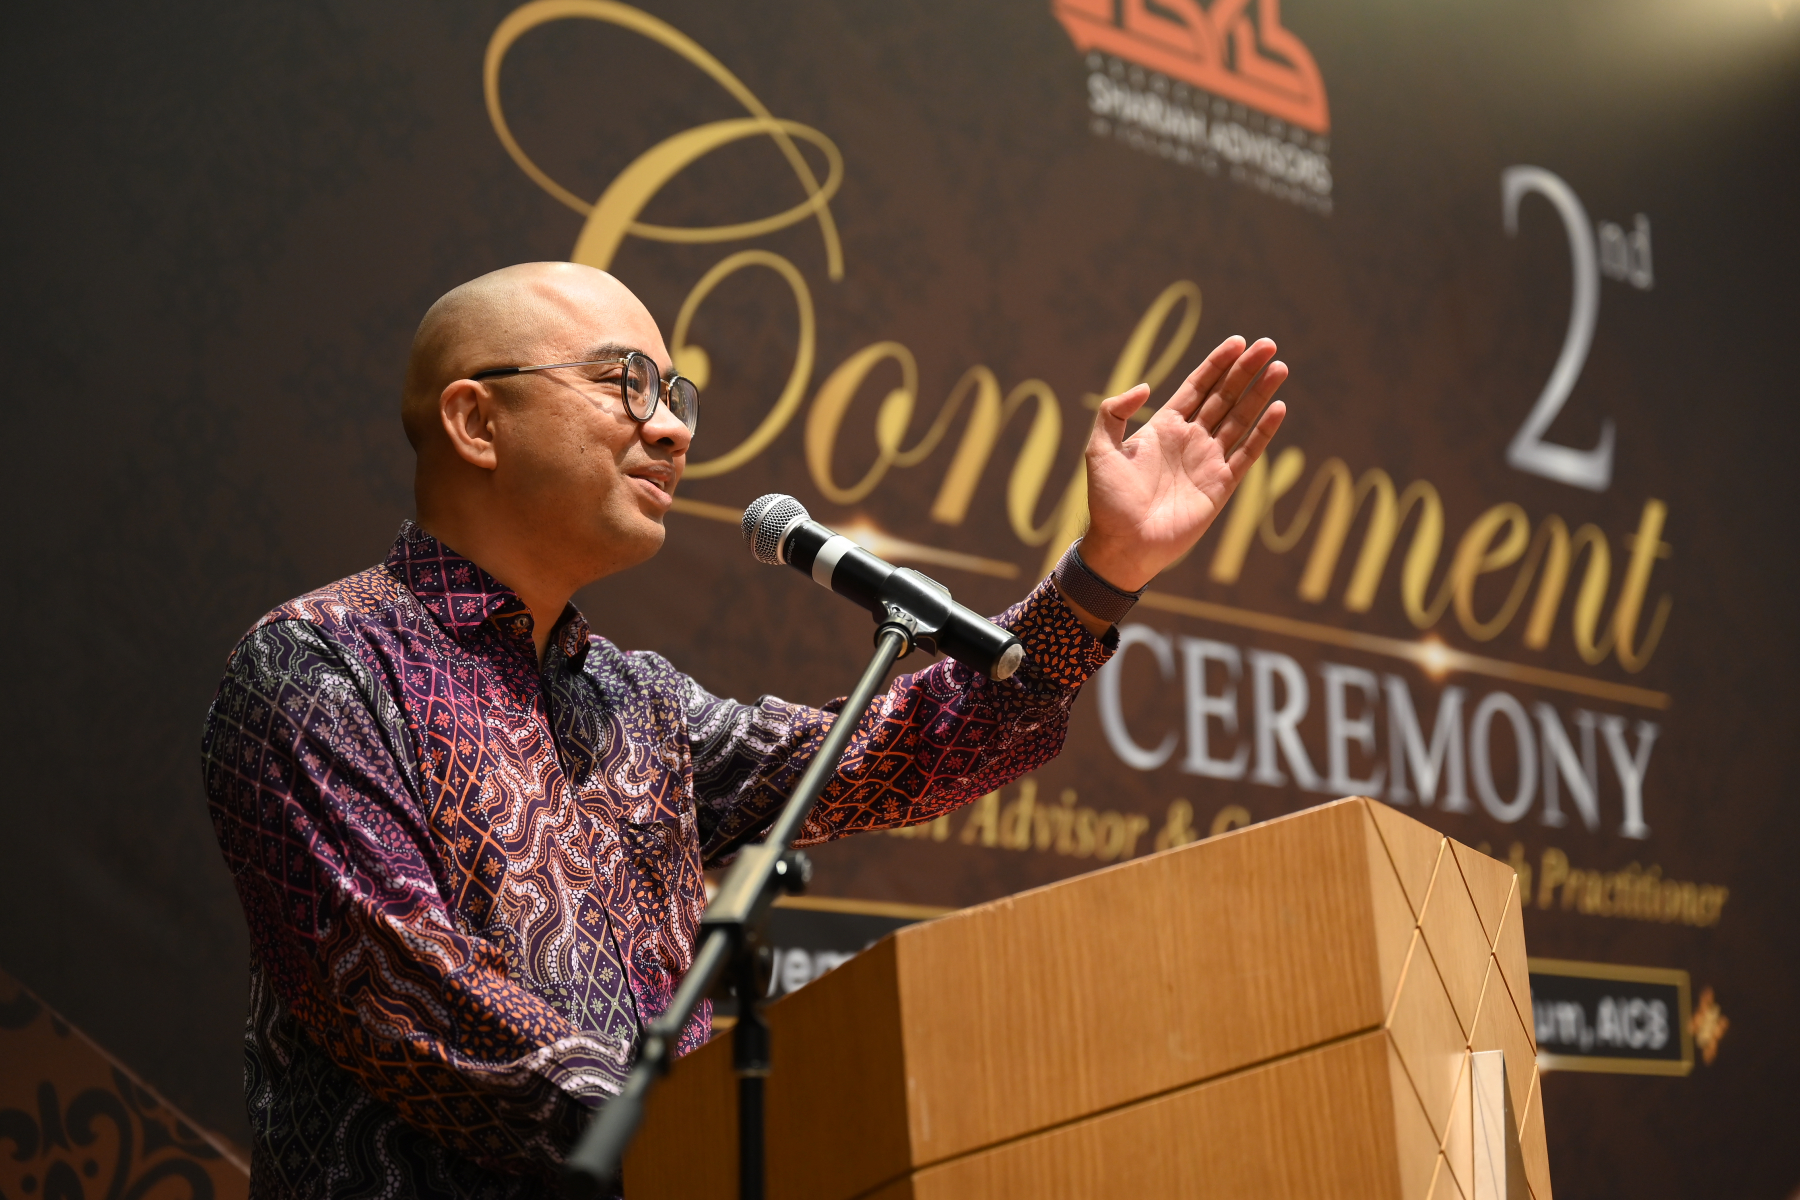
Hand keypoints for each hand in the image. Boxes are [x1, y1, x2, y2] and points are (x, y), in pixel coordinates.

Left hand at [1076, 335, 1288, 593]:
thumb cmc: (1108, 501)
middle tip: (1268, 345)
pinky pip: (1247, 453)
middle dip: (1245, 370)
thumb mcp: (1100, 450)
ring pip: (1240, 419)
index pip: (1197, 387)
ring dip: (1260, 394)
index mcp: (1164, 427)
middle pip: (1225, 396)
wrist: (1123, 544)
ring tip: (1280, 367)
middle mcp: (1190, 440)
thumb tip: (1145, 386)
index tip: (1238, 341)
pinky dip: (1263, 431)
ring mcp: (1208, 461)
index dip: (1217, 364)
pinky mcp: (1221, 485)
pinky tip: (1278, 408)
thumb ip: (1114, 413)